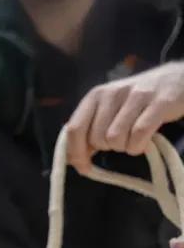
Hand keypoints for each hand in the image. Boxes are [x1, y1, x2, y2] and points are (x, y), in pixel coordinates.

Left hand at [66, 61, 183, 174]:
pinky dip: (138, 146)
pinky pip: (139, 134)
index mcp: (95, 95)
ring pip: (116, 138)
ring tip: (134, 139)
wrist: (178, 78)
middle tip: (122, 140)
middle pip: (97, 138)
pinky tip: (143, 142)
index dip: (75, 153)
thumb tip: (75, 157)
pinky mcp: (159, 102)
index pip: (74, 128)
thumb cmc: (138, 99)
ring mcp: (136, 96)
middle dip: (107, 148)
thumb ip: (90, 128)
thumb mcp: (109, 109)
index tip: (83, 168)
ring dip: (125, 147)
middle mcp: (112, 93)